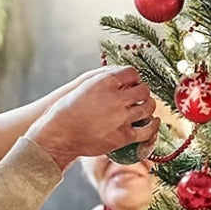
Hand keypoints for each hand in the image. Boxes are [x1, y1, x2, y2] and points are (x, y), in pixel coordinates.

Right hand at [27, 66, 158, 169]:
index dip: (134, 78)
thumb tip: (120, 76)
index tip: (131, 84)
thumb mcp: (82, 86)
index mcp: (104, 82)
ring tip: (145, 108)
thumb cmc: (66, 110)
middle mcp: (115, 98)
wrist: (58, 135)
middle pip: (143, 89)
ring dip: (148, 107)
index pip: (132, 73)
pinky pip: (146, 131)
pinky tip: (152, 123)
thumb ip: (103, 80)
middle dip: (143, 92)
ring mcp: (120, 118)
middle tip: (139, 97)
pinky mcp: (122, 136)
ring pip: (147, 108)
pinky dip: (152, 127)